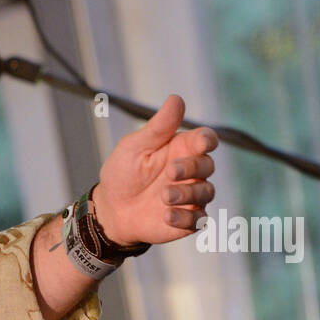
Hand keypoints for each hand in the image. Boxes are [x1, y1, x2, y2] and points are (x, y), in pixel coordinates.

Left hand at [91, 94, 218, 247]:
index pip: (206, 139)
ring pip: (206, 192)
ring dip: (187, 194)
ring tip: (164, 196)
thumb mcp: (135, 147)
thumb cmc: (124, 172)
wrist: (111, 209)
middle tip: (170, 172)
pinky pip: (198, 220)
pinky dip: (185, 219)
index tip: (201, 143)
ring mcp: (191, 196)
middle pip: (207, 165)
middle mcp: (192, 171)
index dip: (207, 140)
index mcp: (182, 148)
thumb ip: (158, 127)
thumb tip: (176, 99)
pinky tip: (167, 216)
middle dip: (192, 168)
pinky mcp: (188, 220)